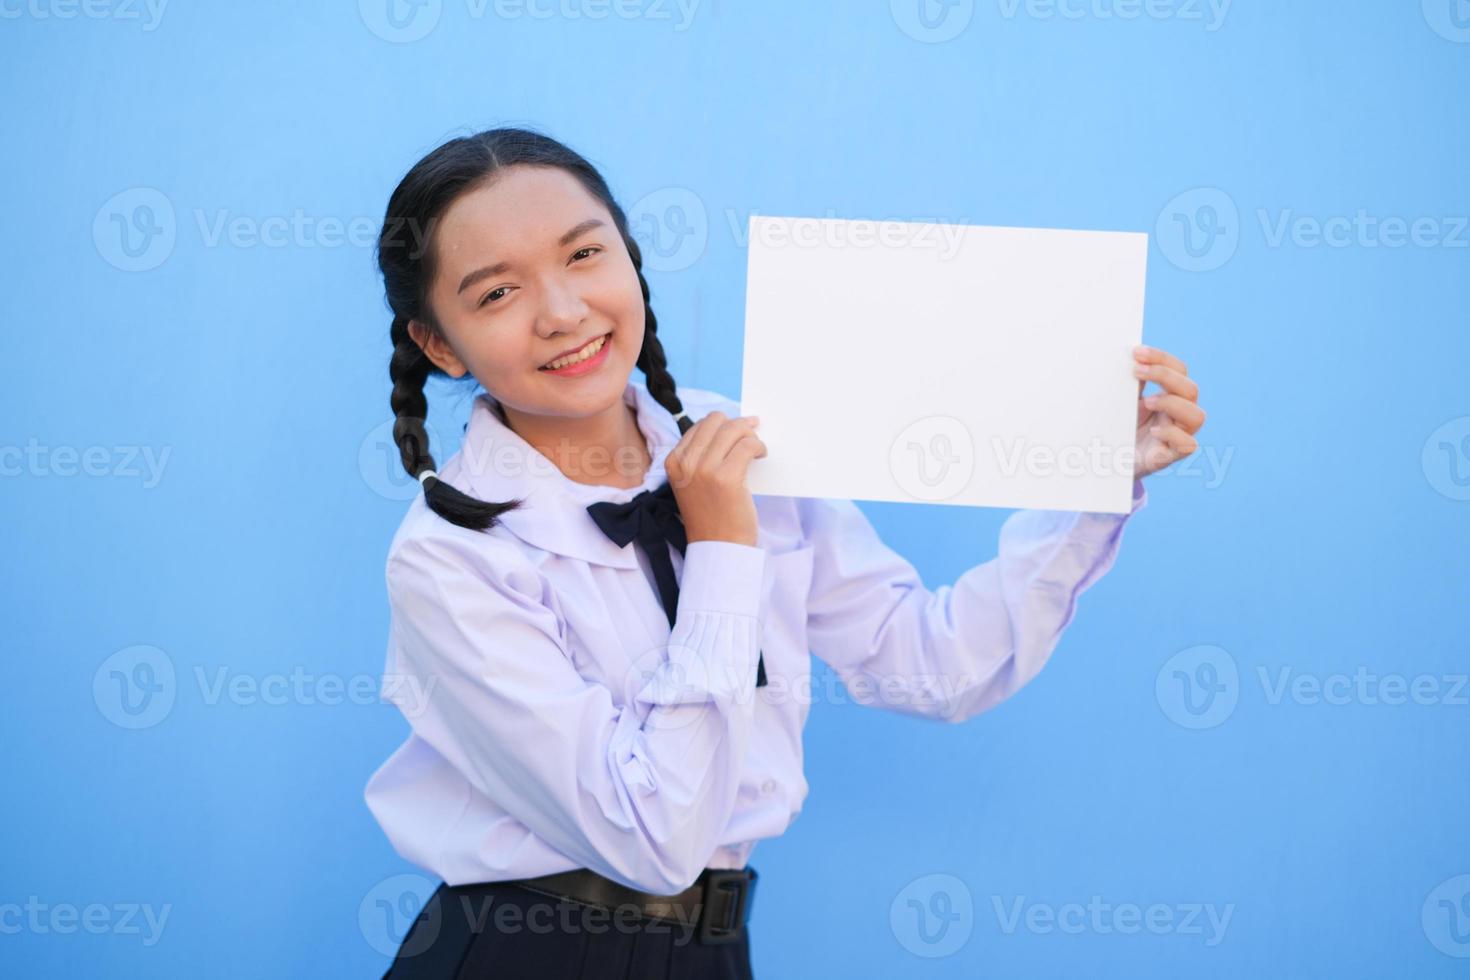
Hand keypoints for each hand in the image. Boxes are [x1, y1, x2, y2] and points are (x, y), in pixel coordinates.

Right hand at [665, 411, 767, 546]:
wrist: (717, 547)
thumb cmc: (711, 515)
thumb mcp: (693, 482)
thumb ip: (703, 456)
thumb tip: (734, 425)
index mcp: (674, 461)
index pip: (701, 425)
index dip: (723, 425)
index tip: (739, 431)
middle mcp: (685, 463)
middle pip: (717, 421)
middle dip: (737, 426)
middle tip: (750, 437)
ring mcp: (704, 470)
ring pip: (733, 430)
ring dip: (750, 436)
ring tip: (756, 449)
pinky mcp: (726, 478)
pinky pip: (747, 446)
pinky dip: (758, 447)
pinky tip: (761, 456)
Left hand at [1132, 344, 1206, 478]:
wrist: (1111, 461)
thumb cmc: (1121, 428)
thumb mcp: (1125, 400)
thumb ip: (1132, 382)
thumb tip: (1131, 358)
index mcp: (1171, 395)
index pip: (1180, 370)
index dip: (1161, 358)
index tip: (1137, 352)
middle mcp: (1180, 414)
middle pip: (1190, 389)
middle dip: (1164, 375)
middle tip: (1136, 370)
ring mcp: (1178, 435)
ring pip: (1197, 416)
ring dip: (1172, 403)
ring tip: (1147, 402)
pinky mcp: (1171, 456)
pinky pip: (1187, 445)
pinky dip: (1172, 434)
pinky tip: (1153, 430)